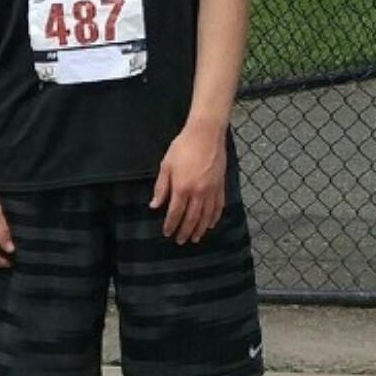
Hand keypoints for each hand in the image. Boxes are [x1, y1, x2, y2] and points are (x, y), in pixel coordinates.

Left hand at [150, 125, 226, 244]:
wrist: (206, 134)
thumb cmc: (182, 147)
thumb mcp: (166, 165)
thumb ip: (161, 188)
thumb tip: (154, 206)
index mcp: (182, 188)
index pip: (175, 213)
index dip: (171, 225)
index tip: (167, 233)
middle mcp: (198, 193)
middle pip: (192, 218)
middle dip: (185, 231)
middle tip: (181, 241)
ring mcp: (211, 190)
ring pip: (206, 216)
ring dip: (200, 229)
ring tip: (196, 238)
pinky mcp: (221, 186)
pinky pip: (218, 207)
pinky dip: (215, 218)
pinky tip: (211, 224)